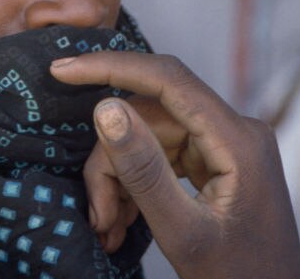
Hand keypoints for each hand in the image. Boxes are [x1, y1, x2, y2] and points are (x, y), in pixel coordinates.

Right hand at [51, 51, 299, 278]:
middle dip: (113, 158)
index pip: (168, 78)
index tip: (62, 69)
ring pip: (151, 138)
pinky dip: (137, 185)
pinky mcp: (217, 163)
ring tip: (108, 226)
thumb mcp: (183, 232)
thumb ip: (143, 170)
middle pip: (151, 117)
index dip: (112, 67)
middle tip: (97, 213)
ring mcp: (227, 146)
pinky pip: (163, 157)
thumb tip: (105, 107)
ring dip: (121, 178)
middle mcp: (236, 130)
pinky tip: (123, 220)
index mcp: (238, 138)